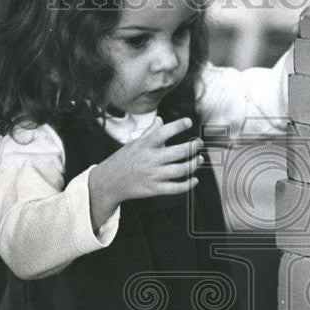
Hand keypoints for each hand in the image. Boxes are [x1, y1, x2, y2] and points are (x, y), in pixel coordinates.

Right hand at [88, 117, 202, 227]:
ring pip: (181, 170)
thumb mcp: (134, 143)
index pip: (163, 132)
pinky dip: (188, 184)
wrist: (109, 182)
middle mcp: (150, 159)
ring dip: (194, 164)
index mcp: (145, 145)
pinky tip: (194, 179)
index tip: (188, 122)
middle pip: (178, 152)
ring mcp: (153, 175)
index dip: (178, 126)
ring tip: (200, 159)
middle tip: (199, 143)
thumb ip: (150, 132)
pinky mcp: (155, 189)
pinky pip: (176, 188)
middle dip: (193, 147)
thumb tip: (161, 120)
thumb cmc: (123, 160)